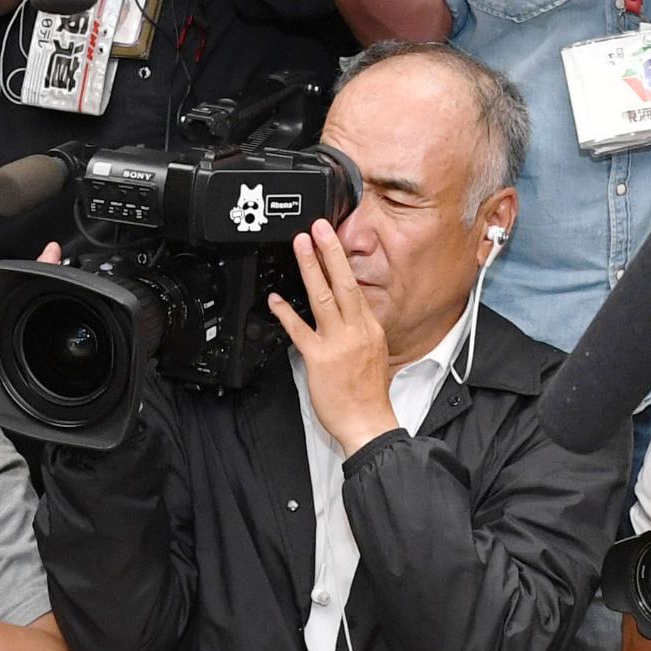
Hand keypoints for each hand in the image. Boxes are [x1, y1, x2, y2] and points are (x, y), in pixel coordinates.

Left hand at [270, 221, 397, 454]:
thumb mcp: (375, 353)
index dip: (342, 262)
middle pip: (345, 283)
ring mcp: (338, 344)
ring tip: (301, 245)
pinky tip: (275, 299)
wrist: (368, 423)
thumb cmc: (369, 395)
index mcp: (371, 328)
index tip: (332, 240)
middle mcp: (357, 331)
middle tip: (319, 227)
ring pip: (323, 298)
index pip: (356, 287)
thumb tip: (347, 314)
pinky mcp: (320, 359)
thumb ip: (359, 330)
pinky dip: (286, 313)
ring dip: (311, 269)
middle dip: (331, 252)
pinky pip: (299, 330)